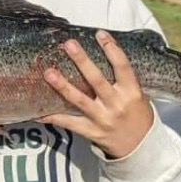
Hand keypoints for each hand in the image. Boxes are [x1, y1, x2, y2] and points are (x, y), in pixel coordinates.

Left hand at [39, 31, 153, 159]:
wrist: (141, 147)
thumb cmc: (137, 115)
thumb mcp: (138, 95)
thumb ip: (122, 79)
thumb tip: (103, 54)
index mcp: (132, 93)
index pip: (122, 67)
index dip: (112, 49)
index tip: (99, 34)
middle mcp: (117, 105)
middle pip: (97, 80)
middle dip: (82, 61)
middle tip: (69, 44)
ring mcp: (103, 119)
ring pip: (80, 100)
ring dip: (63, 86)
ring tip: (48, 72)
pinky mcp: (92, 132)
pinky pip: (70, 123)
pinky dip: (53, 117)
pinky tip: (39, 112)